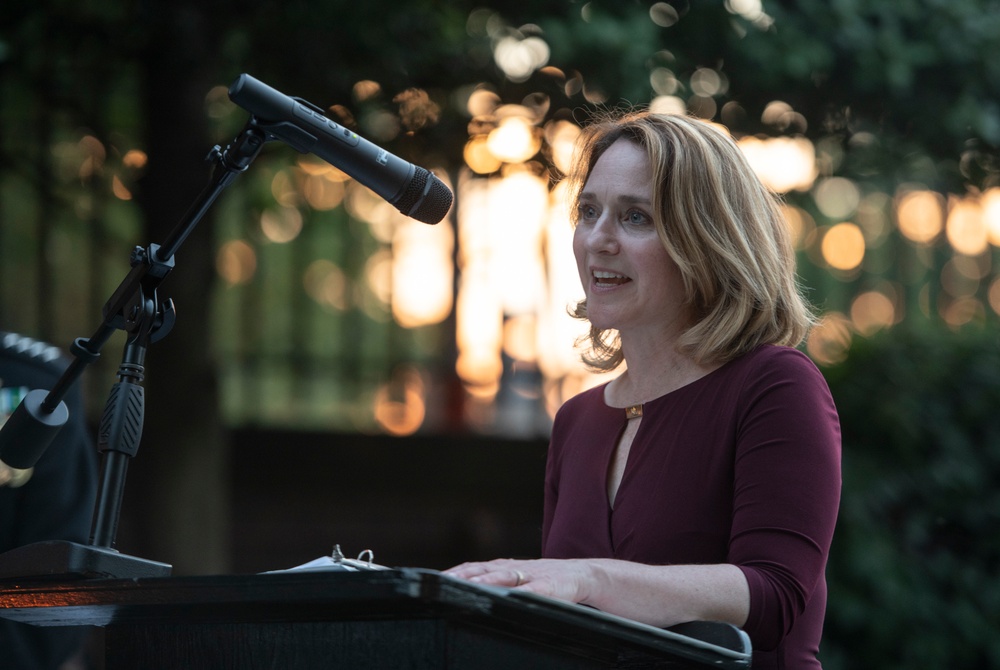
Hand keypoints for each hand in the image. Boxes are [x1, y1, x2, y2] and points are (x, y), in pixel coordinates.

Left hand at [442, 558, 596, 604]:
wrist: (582, 575)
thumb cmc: (545, 583)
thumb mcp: (516, 583)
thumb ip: (495, 588)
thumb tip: (466, 603)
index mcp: (502, 568)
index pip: (472, 568)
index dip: (453, 574)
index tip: (432, 581)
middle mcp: (514, 568)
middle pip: (483, 569)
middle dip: (463, 576)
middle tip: (443, 583)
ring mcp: (533, 575)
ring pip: (507, 576)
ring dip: (489, 580)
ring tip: (472, 587)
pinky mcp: (552, 585)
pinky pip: (538, 589)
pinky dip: (526, 592)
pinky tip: (517, 598)